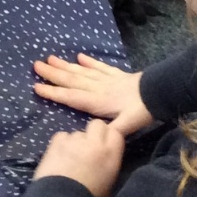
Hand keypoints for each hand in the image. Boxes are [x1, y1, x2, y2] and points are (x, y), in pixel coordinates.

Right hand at [33, 55, 153, 133]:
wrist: (161, 91)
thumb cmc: (143, 111)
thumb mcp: (128, 125)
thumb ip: (111, 132)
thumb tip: (93, 140)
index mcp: (98, 102)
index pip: (71, 97)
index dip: (53, 93)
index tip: (36, 87)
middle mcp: (99, 88)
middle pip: (72, 80)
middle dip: (53, 74)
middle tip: (36, 65)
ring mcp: (108, 80)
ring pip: (82, 72)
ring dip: (66, 66)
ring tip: (51, 58)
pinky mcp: (118, 75)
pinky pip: (100, 67)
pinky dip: (90, 62)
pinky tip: (80, 56)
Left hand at [33, 119, 124, 196]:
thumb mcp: (109, 184)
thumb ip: (109, 164)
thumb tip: (106, 158)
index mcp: (111, 154)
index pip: (115, 132)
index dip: (108, 137)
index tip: (104, 146)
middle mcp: (95, 143)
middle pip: (97, 124)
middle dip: (93, 133)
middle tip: (87, 147)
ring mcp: (75, 141)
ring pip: (77, 133)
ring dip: (75, 142)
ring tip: (69, 158)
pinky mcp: (57, 142)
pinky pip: (62, 136)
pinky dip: (60, 144)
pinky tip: (58, 156)